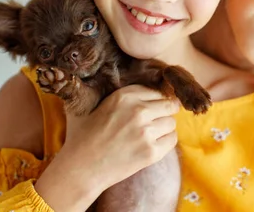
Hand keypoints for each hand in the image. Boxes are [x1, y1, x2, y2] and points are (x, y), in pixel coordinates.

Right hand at [35, 85, 179, 211]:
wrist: (80, 168)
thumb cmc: (84, 136)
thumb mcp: (95, 104)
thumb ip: (117, 93)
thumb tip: (137, 85)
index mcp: (124, 96)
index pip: (155, 90)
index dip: (155, 99)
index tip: (153, 106)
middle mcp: (138, 111)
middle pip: (169, 105)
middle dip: (164, 111)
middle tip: (155, 120)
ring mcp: (146, 132)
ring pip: (171, 122)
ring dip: (164, 128)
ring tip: (149, 134)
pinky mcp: (151, 152)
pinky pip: (172, 139)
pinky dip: (165, 142)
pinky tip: (151, 145)